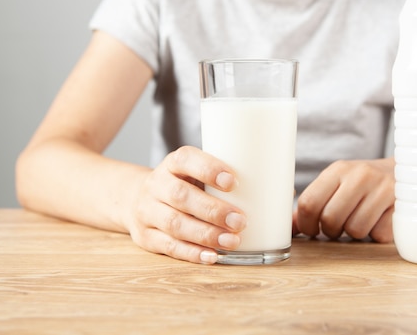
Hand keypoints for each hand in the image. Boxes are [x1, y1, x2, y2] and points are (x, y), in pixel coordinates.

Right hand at [126, 146, 246, 263]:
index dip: (208, 169)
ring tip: (232, 241)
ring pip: (174, 224)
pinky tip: (212, 256)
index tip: (233, 182)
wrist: (138, 199)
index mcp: (173, 164)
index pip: (185, 159)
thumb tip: (278, 190)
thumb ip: (223, 178)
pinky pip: (169, 246)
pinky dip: (192, 253)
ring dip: (206, 234)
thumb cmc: (183, 185)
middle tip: (240, 221)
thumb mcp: (195, 172)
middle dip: (212, 210)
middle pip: (180, 196)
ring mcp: (148, 211)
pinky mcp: (146, 236)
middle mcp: (157, 185)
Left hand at [294, 158, 394, 241]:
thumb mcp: (335, 186)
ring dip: (354, 235)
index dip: (306, 224)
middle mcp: (360, 176)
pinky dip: (375, 235)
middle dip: (331, 231)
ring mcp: (382, 189)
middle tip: (337, 228)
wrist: (404, 172)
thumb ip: (312, 205)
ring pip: (355, 230)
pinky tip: (378, 222)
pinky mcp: (401, 205)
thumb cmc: (361, 185)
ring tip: (358, 222)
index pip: (309, 203)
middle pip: (330, 219)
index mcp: (337, 170)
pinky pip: (378, 234)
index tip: (312, 229)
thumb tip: (290, 229)